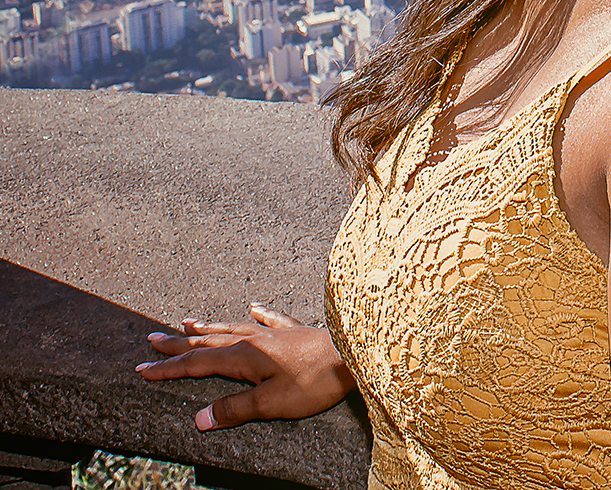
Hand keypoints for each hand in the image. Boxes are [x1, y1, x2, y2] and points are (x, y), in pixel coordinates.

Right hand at [135, 303, 355, 429]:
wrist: (352, 355)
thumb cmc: (313, 383)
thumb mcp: (270, 404)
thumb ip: (234, 410)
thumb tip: (198, 419)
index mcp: (244, 357)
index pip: (198, 364)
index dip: (169, 369)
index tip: (142, 369)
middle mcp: (255, 339)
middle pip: (209, 342)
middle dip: (179, 345)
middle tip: (152, 341)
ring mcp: (275, 333)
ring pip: (233, 328)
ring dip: (208, 328)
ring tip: (187, 322)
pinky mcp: (295, 332)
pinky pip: (270, 319)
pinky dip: (259, 314)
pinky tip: (254, 306)